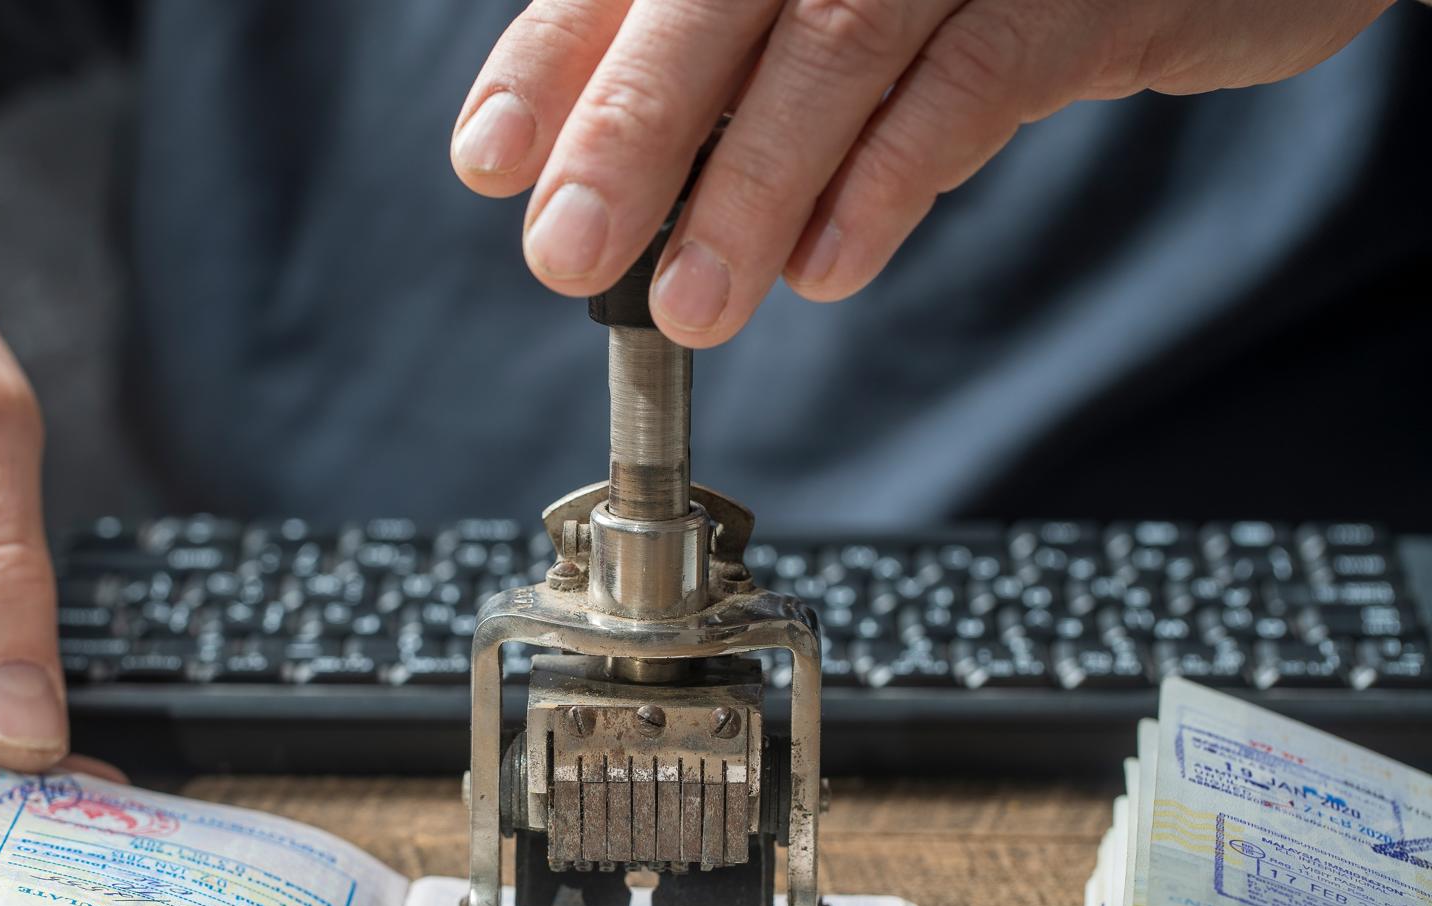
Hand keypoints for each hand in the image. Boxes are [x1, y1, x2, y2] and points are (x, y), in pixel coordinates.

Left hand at [452, 0, 1389, 345]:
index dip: (551, 62)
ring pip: (839, 38)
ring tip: (693, 305)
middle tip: (567, 254)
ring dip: (752, 186)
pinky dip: (891, 180)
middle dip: (630, 129)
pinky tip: (829, 266)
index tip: (487, 163)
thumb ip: (726, 63)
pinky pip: (978, 78)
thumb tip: (594, 174)